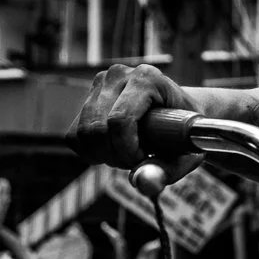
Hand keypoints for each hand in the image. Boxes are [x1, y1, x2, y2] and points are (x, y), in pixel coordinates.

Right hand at [66, 61, 196, 171]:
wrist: (180, 116)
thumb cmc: (185, 135)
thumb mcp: (183, 155)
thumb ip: (166, 171)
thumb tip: (142, 183)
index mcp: (147, 78)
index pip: (120, 121)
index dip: (127, 151)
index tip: (145, 160)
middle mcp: (119, 74)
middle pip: (97, 129)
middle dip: (114, 156)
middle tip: (136, 161)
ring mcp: (100, 83)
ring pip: (82, 133)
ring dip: (103, 156)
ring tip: (127, 155)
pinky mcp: (87, 97)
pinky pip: (74, 135)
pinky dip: (90, 152)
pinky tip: (112, 151)